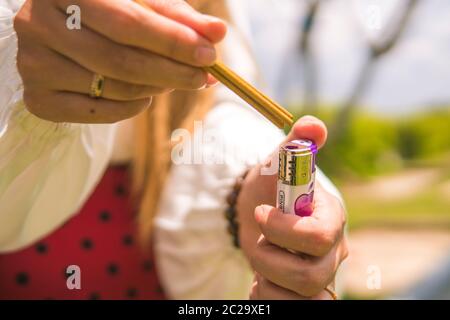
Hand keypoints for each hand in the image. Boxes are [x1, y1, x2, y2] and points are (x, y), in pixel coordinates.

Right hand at [14, 0, 225, 122]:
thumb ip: (177, 17)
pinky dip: (132, 107)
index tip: (209, 54)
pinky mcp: (38, 98)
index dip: (173, 40)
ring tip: (173, 81)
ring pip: (113, 86)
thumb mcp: (141, 6)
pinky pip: (99, 110)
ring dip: (155, 88)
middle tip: (203, 77)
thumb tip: (217, 32)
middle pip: (120, 58)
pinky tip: (145, 96)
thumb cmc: (108, 16)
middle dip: (172, 71)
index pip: (129, 20)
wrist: (61, 36)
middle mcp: (37, 22)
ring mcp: (33, 62)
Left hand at [237, 116, 347, 298]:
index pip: (318, 237)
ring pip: (302, 299)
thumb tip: (311, 125)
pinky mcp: (307, 293)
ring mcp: (322, 275)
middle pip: (308, 276)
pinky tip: (263, 281)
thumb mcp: (278, 162)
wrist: (260, 210)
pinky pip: (295, 308)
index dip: (284, 231)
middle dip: (268, 259)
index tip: (260, 214)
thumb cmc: (271, 187)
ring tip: (259, 260)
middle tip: (256, 241)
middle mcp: (333, 251)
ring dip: (268, 282)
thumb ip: (295, 144)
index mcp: (331, 218)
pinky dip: (272, 298)